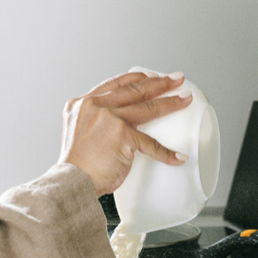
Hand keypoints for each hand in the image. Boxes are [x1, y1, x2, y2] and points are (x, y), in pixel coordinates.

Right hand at [59, 72, 191, 196]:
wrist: (72, 181)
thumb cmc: (76, 165)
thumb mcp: (78, 131)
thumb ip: (95, 121)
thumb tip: (119, 123)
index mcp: (82, 103)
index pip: (114, 83)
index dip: (136, 78)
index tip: (151, 75)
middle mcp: (95, 106)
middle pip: (134, 90)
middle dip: (159, 83)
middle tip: (177, 78)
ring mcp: (109, 118)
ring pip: (147, 108)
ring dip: (170, 103)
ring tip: (185, 99)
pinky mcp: (122, 135)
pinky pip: (150, 143)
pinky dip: (165, 153)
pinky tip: (178, 156)